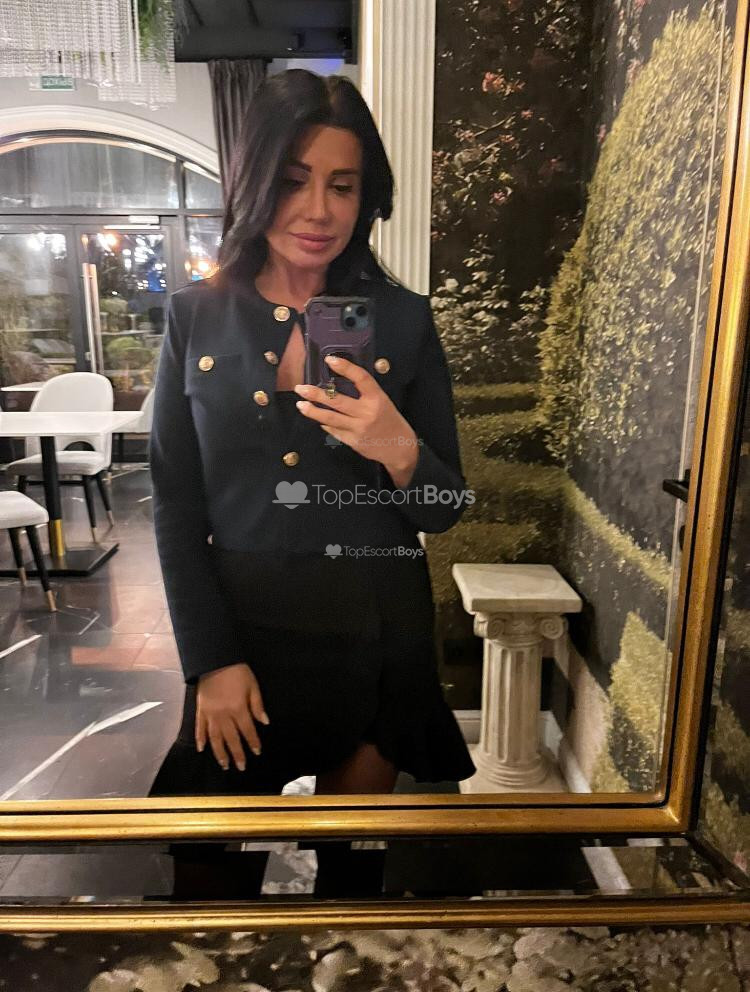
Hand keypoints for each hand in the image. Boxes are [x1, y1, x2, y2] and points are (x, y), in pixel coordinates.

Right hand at [195, 662, 269, 770]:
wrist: (215, 660)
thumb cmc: (237, 672)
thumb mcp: (253, 685)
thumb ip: (257, 705)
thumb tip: (264, 722)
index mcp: (238, 708)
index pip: (247, 730)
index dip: (253, 742)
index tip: (257, 752)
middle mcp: (224, 715)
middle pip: (231, 738)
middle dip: (237, 754)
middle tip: (241, 767)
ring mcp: (210, 714)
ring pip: (215, 738)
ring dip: (220, 753)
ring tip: (224, 764)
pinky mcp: (200, 710)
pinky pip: (199, 728)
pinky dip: (200, 739)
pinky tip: (201, 749)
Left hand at [293, 355, 418, 482]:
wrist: (400, 447)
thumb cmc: (389, 420)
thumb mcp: (382, 401)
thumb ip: (364, 393)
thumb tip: (338, 383)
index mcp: (377, 398)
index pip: (361, 378)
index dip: (345, 367)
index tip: (330, 359)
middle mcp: (367, 412)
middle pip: (337, 401)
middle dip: (316, 394)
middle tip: (301, 388)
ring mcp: (358, 428)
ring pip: (330, 418)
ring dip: (313, 411)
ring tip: (300, 404)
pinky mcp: (353, 441)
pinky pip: (334, 430)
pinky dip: (324, 424)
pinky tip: (317, 418)